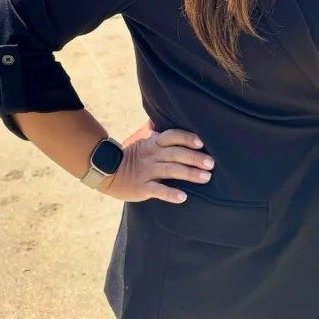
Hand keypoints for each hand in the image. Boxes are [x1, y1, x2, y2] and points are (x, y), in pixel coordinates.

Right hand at [97, 119, 214, 202]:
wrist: (106, 172)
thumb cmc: (130, 156)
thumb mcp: (142, 141)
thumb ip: (155, 133)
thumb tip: (159, 120)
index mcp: (153, 143)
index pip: (172, 137)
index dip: (186, 138)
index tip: (201, 142)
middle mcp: (152, 155)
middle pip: (176, 154)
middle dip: (195, 158)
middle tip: (211, 163)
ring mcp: (146, 171)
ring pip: (170, 171)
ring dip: (189, 174)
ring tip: (206, 178)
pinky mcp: (141, 188)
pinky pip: (157, 190)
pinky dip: (170, 193)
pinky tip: (183, 197)